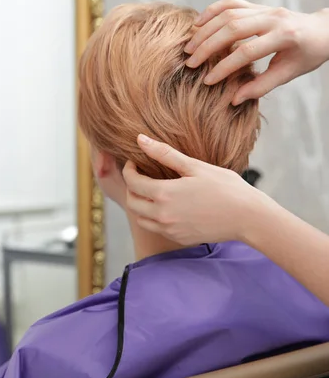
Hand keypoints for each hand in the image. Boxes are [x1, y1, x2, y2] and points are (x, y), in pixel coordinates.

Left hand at [122, 134, 271, 244]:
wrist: (248, 217)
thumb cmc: (225, 187)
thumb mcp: (194, 166)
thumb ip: (164, 154)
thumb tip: (140, 139)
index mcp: (164, 194)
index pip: (132, 182)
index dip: (128, 169)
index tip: (135, 161)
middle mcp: (162, 215)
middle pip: (131, 201)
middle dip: (131, 187)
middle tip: (141, 175)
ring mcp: (169, 229)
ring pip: (140, 218)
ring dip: (140, 204)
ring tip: (152, 190)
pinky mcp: (178, 238)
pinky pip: (155, 228)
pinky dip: (153, 217)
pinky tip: (166, 205)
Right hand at [184, 0, 328, 103]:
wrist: (322, 31)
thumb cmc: (306, 55)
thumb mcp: (289, 73)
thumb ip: (262, 86)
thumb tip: (234, 99)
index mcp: (285, 36)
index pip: (247, 52)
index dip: (224, 67)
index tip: (207, 81)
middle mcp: (274, 17)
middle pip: (233, 28)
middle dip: (208, 47)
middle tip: (191, 63)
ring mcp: (264, 8)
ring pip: (228, 14)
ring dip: (205, 31)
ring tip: (189, 48)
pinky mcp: (257, 5)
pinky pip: (230, 3)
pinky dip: (211, 11)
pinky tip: (197, 24)